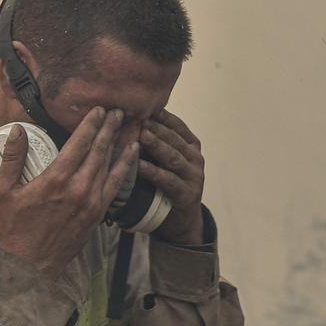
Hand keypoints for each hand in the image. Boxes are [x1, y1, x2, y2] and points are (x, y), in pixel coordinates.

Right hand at [0, 107, 139, 278]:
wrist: (31, 266)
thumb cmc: (15, 228)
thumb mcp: (4, 191)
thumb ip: (13, 158)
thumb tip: (17, 130)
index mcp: (55, 180)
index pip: (78, 144)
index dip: (90, 124)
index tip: (98, 110)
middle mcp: (77, 188)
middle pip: (98, 151)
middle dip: (108, 129)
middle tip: (118, 112)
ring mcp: (91, 202)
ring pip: (110, 166)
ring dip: (119, 144)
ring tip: (127, 127)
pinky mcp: (97, 214)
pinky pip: (115, 185)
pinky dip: (125, 167)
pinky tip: (131, 155)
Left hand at [138, 110, 204, 244]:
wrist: (179, 220)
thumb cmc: (166, 184)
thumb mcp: (164, 159)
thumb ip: (155, 141)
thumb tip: (130, 117)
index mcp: (191, 145)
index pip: (177, 125)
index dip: (161, 116)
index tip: (143, 105)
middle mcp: (195, 158)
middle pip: (174, 139)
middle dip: (157, 128)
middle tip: (138, 117)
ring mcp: (194, 176)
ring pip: (174, 157)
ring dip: (157, 145)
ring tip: (141, 135)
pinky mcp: (187, 194)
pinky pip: (169, 181)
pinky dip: (154, 172)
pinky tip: (140, 165)